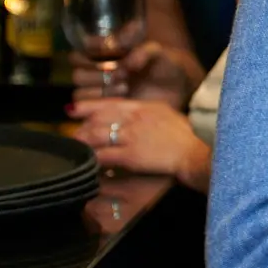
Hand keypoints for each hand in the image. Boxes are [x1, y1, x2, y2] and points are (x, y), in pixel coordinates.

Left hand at [69, 96, 211, 190]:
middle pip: (98, 119)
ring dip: (82, 142)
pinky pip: (103, 156)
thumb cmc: (186, 135)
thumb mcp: (166, 114)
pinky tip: (86, 164)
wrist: (195, 152)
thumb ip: (146, 113)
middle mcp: (134, 118)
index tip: (72, 109)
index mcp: (143, 106)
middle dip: (82, 127)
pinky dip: (92, 159)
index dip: (88, 106)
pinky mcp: (130, 155)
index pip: (109, 103)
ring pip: (96, 136)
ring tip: (75, 148)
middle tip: (72, 135)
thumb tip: (130, 117)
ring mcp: (131, 136)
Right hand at [70, 40, 202, 107]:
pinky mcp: (106, 111)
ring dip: (99, 91)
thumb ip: (143, 50)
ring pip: (80, 94)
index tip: (114, 54)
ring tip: (126, 88)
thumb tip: (127, 62)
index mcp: (107, 54)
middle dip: (96, 74)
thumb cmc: (167, 65)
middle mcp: (100, 73)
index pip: (83, 50)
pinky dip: (101, 107)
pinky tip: (123, 100)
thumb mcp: (159, 52)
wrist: (180, 89)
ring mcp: (101, 93)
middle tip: (121, 75)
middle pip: (78, 75)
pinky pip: (89, 113)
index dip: (93, 52)